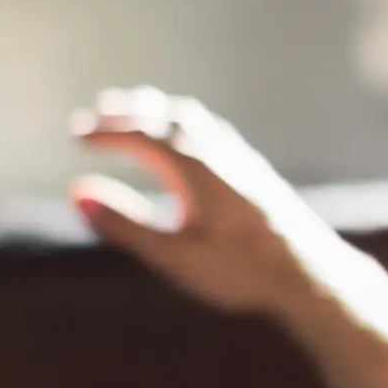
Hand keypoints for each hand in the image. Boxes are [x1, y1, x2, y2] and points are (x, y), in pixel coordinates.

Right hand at [69, 89, 336, 317]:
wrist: (311, 276)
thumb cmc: (241, 270)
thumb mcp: (174, 254)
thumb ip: (125, 224)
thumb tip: (78, 194)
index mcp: (195, 165)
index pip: (140, 133)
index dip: (106, 131)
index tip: (76, 135)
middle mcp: (219, 152)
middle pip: (168, 114)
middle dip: (130, 112)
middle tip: (99, 113)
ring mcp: (241, 159)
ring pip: (194, 119)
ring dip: (159, 113)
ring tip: (136, 118)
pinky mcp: (256, 173)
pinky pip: (212, 131)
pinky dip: (184, 126)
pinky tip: (186, 148)